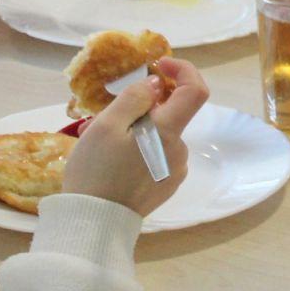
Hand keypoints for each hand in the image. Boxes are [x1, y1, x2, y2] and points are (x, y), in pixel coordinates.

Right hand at [62, 58, 208, 216]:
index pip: (195, 90)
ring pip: (158, 136)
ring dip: (134, 131)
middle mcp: (178, 151)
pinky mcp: (164, 187)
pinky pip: (155, 156)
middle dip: (141, 108)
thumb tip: (157, 84)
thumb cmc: (96, 171)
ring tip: (98, 143)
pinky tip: (110, 161)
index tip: (157, 66)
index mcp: (168, 132)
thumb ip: (135, 98)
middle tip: (102, 117)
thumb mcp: (106, 125)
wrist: (93, 223)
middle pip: (169, 115)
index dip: (182, 69)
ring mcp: (173, 171)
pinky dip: (137, 150)